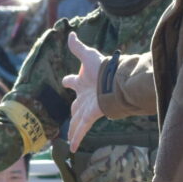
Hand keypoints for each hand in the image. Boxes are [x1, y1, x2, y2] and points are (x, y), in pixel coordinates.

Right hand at [61, 34, 108, 149]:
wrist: (116, 80)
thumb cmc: (102, 67)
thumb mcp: (87, 55)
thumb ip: (77, 47)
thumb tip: (70, 33)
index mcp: (81, 82)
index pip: (72, 82)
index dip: (69, 81)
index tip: (66, 81)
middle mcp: (84, 96)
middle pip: (74, 107)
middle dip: (72, 113)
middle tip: (70, 117)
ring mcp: (86, 107)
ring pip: (76, 121)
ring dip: (72, 131)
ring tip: (68, 142)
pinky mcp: (90, 116)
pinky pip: (81, 129)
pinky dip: (76, 138)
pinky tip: (71, 148)